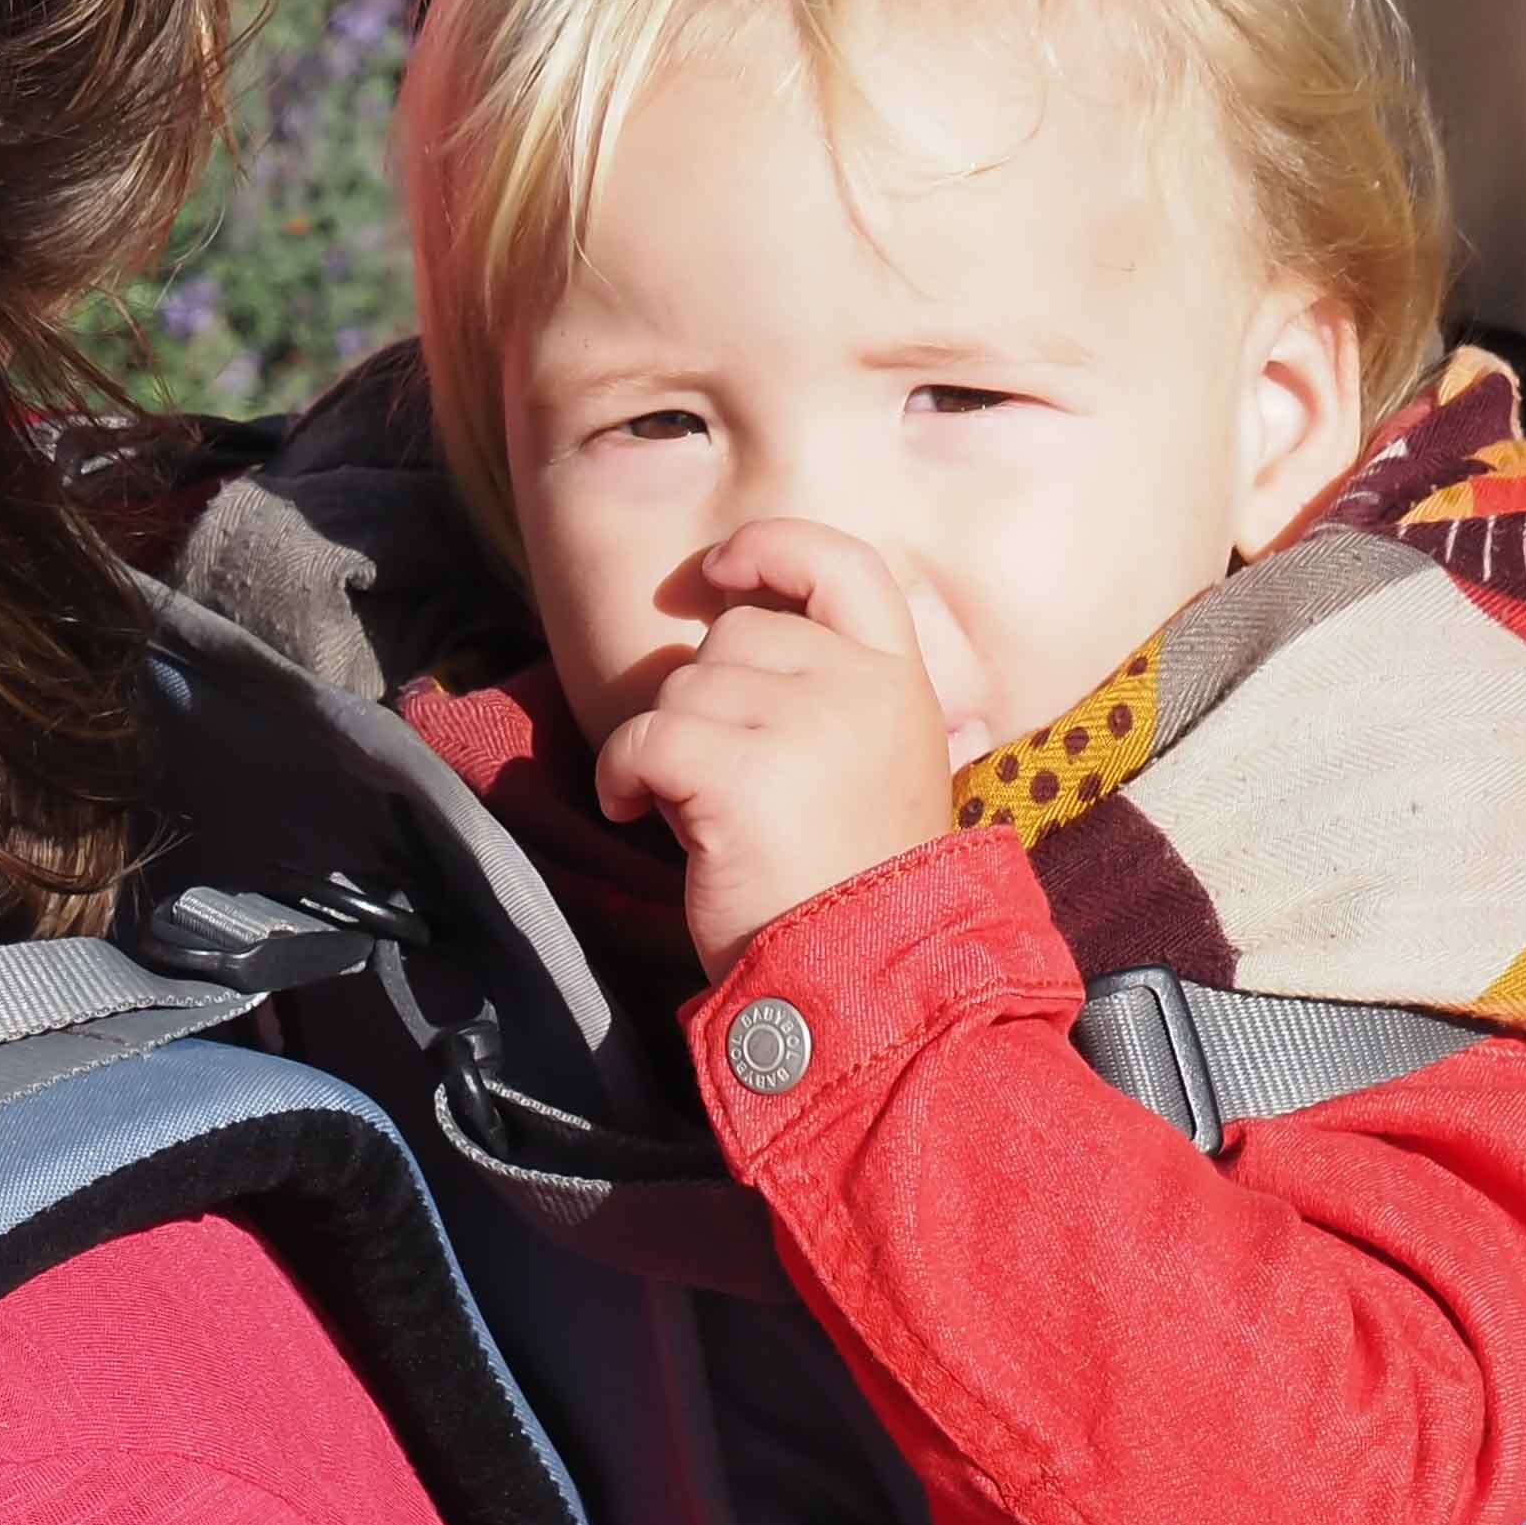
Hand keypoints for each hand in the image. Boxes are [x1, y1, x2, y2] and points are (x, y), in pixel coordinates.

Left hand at [588, 521, 960, 978]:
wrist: (863, 976)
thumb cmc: (848, 886)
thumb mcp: (874, 768)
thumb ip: (829, 695)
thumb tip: (726, 628)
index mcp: (902, 683)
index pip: (845, 565)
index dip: (773, 548)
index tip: (718, 571)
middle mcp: (861, 688)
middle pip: (735, 634)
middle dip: (704, 696)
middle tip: (722, 777)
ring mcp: (805, 723)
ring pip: (683, 687)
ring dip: (665, 745)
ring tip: (697, 813)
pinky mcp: (741, 770)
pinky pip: (645, 734)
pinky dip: (622, 773)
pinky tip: (638, 815)